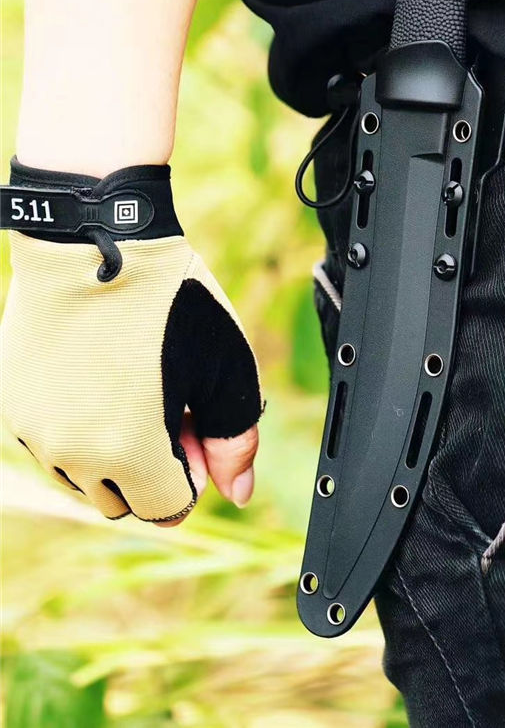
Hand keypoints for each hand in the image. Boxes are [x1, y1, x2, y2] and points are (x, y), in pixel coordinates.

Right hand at [1, 162, 262, 523]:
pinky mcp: (13, 406)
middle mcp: (72, 454)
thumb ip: (235, 438)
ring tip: (135, 391)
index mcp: (128, 451)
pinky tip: (100, 378)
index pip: (167, 507)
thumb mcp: (225, 367)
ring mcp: (35, 432)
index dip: (193, 473)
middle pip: (122, 500)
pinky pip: (51, 444)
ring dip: (111, 453)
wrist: (95, 241)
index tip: (196, 427)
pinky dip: (77, 428)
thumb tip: (239, 492)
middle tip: (171, 407)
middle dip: (151, 469)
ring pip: (81, 477)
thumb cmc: (167, 300)